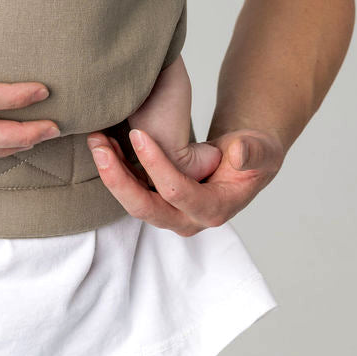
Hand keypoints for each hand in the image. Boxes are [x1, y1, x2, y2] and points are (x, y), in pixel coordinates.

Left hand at [86, 126, 283, 235]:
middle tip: (100, 147)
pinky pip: (131, 190)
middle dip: (118, 179)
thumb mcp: (261, 150)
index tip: (139, 135)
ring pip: (133, 202)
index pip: (177, 193)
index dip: (156, 166)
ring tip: (95, 141)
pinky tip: (103, 143)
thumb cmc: (254, 153)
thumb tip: (236, 155)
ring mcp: (170, 214)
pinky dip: (116, 168)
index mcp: (214, 210)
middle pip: (145, 208)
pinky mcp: (157, 201)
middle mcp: (187, 220)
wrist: (243, 160)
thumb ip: (252, 152)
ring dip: (111, 173)